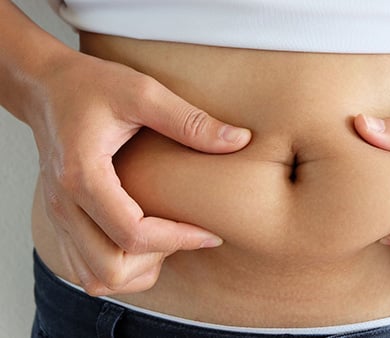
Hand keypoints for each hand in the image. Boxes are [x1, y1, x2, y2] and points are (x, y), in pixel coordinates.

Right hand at [26, 52, 250, 295]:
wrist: (46, 86)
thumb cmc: (91, 85)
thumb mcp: (144, 93)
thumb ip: (191, 121)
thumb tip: (239, 141)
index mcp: (83, 176)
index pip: (133, 235)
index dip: (179, 240)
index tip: (211, 233)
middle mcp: (64, 205)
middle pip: (110, 270)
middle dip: (156, 259)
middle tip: (184, 233)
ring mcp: (58, 217)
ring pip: (96, 278)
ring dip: (136, 269)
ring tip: (164, 236)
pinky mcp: (62, 220)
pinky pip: (86, 267)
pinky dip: (119, 266)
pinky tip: (143, 238)